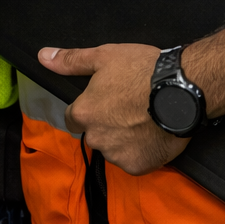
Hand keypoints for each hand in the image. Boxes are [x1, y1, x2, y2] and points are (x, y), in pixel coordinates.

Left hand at [40, 42, 188, 174]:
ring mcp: (116, 155)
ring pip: (113, 149)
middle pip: (94, 134)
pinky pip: (133, 161)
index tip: (106, 102)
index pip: (73, 119)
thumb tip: (43, 56)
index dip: (88, 109)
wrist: (182, 91)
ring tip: (143, 120)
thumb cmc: (142, 70)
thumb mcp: (104, 56)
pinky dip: (140, 152)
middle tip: (128, 109)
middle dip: (106, 125)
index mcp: (83, 114)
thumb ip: (71, 61)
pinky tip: (151, 135)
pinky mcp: (137, 167)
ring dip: (122, 140)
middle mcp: (95, 138)